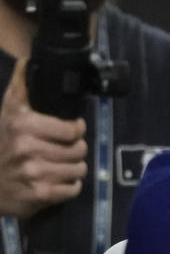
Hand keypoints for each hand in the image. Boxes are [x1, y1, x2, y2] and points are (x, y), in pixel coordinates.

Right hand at [0, 58, 86, 218]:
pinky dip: (69, 186)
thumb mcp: (9, 112)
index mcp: (21, 125)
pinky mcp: (38, 195)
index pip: (73, 128)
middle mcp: (26, 148)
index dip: (76, 130)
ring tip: (60, 166)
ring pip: (78, 169)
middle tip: (63, 151)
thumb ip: (21, 86)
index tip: (70, 131)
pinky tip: (56, 181)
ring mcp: (32, 173)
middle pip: (78, 150)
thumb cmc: (3, 144)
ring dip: (73, 169)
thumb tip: (29, 58)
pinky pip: (72, 189)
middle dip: (75, 150)